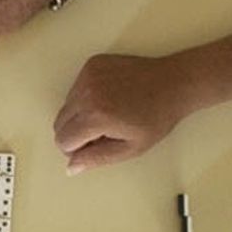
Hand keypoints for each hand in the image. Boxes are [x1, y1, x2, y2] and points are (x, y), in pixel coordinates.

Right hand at [53, 54, 190, 171]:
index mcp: (96, 117)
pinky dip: (85, 96)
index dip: (76, 150)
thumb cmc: (157, 116)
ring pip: (66, 105)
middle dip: (75, 133)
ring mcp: (87, 76)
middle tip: (101, 133)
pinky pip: (75, 88)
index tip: (92, 147)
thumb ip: (96, 159)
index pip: (62, 140)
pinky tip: (108, 98)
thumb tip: (71, 167)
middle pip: (59, 123)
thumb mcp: (130, 148)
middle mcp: (86, 93)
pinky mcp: (91, 65)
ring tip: (108, 114)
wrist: (173, 84)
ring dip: (80, 114)